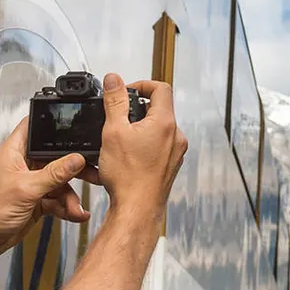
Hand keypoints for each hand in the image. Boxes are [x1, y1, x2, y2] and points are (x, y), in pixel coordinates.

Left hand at [0, 117, 91, 259]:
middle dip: (75, 166)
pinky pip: (58, 199)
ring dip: (71, 195)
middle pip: (56, 156)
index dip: (55, 123)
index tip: (78, 128)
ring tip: (76, 208)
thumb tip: (76, 159)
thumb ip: (54, 173)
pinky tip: (75, 214)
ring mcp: (31, 183)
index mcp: (15, 151)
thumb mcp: (25, 189)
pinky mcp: (36, 200)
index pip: (37, 126)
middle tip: (93, 173)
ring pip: (60, 181)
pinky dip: (67, 207)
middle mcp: (24, 164)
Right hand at [96, 74, 187, 221]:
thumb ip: (115, 102)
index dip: (142, 84)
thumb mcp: (113, 131)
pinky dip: (142, 145)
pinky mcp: (169, 166)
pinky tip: (125, 156)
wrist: (137, 209)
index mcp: (165, 123)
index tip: (126, 92)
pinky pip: (157, 147)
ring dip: (138, 129)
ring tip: (119, 140)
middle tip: (118, 118)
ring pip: (157, 130)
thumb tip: (114, 80)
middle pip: (158, 109)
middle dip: (136, 110)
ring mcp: (175, 152)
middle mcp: (176, 136)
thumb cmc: (128, 176)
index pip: (160, 88)